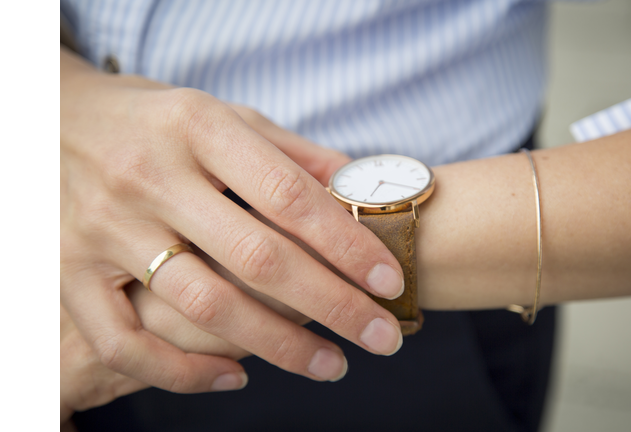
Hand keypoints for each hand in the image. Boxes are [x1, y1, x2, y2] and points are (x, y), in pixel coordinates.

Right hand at [60, 47, 405, 392]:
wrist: (45, 119)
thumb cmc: (153, 120)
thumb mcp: (221, 115)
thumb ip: (289, 152)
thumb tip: (359, 185)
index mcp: (196, 128)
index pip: (288, 194)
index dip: (346, 243)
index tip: (389, 280)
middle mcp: (150, 177)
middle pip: (257, 257)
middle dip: (332, 305)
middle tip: (381, 337)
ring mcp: (104, 229)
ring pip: (202, 306)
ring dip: (276, 346)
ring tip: (330, 364)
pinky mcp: (69, 273)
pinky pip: (124, 342)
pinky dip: (182, 372)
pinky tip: (235, 378)